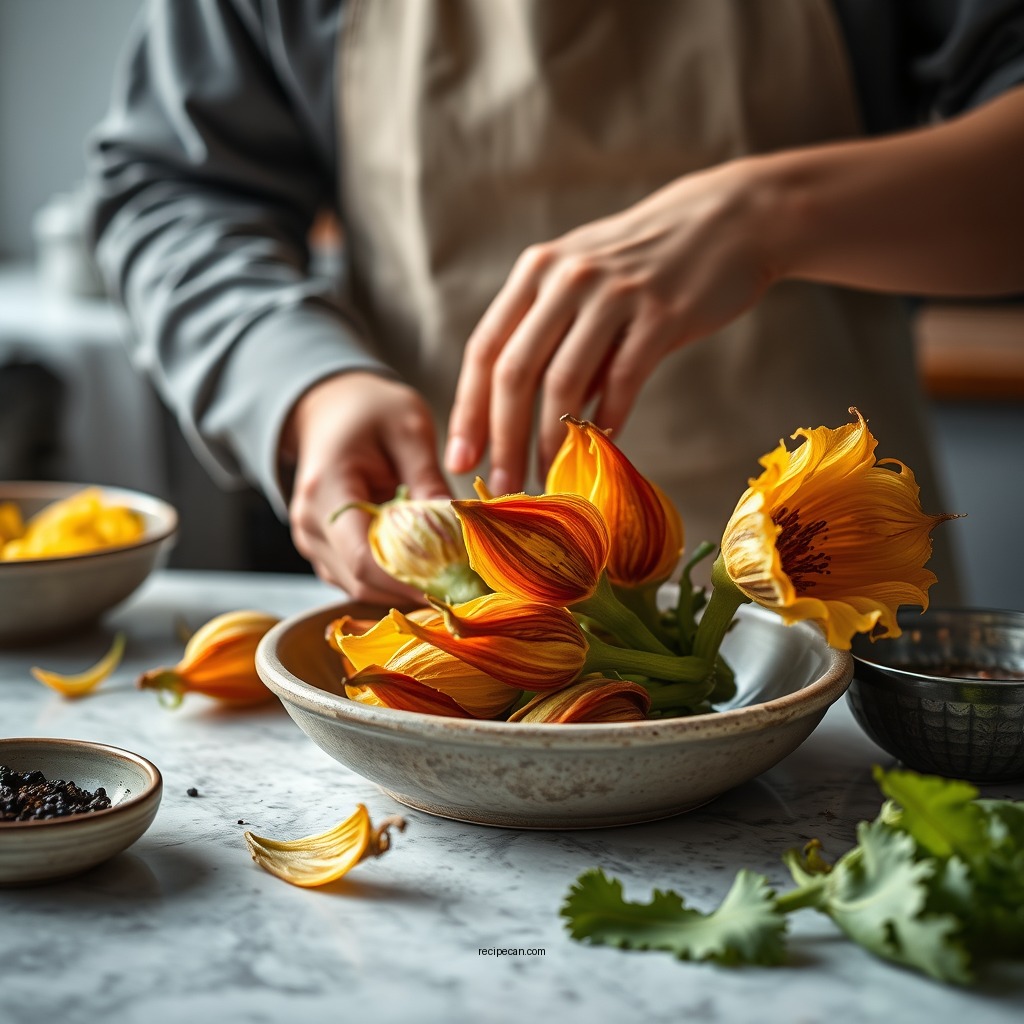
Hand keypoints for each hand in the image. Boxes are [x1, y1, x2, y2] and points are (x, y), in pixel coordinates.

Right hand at [283, 372, 450, 604]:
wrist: (332, 409)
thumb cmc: (371, 411)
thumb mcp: (410, 429)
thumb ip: (429, 480)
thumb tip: (459, 530)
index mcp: (327, 489)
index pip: (364, 558)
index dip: (411, 581)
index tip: (457, 584)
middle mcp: (310, 524)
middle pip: (363, 582)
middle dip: (416, 588)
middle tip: (467, 585)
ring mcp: (312, 541)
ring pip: (361, 589)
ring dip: (406, 588)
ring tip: (452, 577)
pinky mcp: (324, 551)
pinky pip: (359, 580)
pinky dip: (394, 581)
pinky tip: (427, 568)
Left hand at [444, 158, 774, 493]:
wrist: (727, 220)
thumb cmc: (645, 263)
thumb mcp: (583, 283)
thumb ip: (552, 339)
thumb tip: (526, 415)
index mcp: (536, 271)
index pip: (485, 349)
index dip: (468, 410)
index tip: (460, 459)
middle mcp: (566, 277)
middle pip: (515, 371)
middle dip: (502, 437)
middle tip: (500, 486)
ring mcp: (613, 293)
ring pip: (563, 380)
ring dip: (549, 440)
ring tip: (545, 479)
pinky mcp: (660, 312)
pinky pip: (623, 378)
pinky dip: (607, 419)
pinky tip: (600, 447)